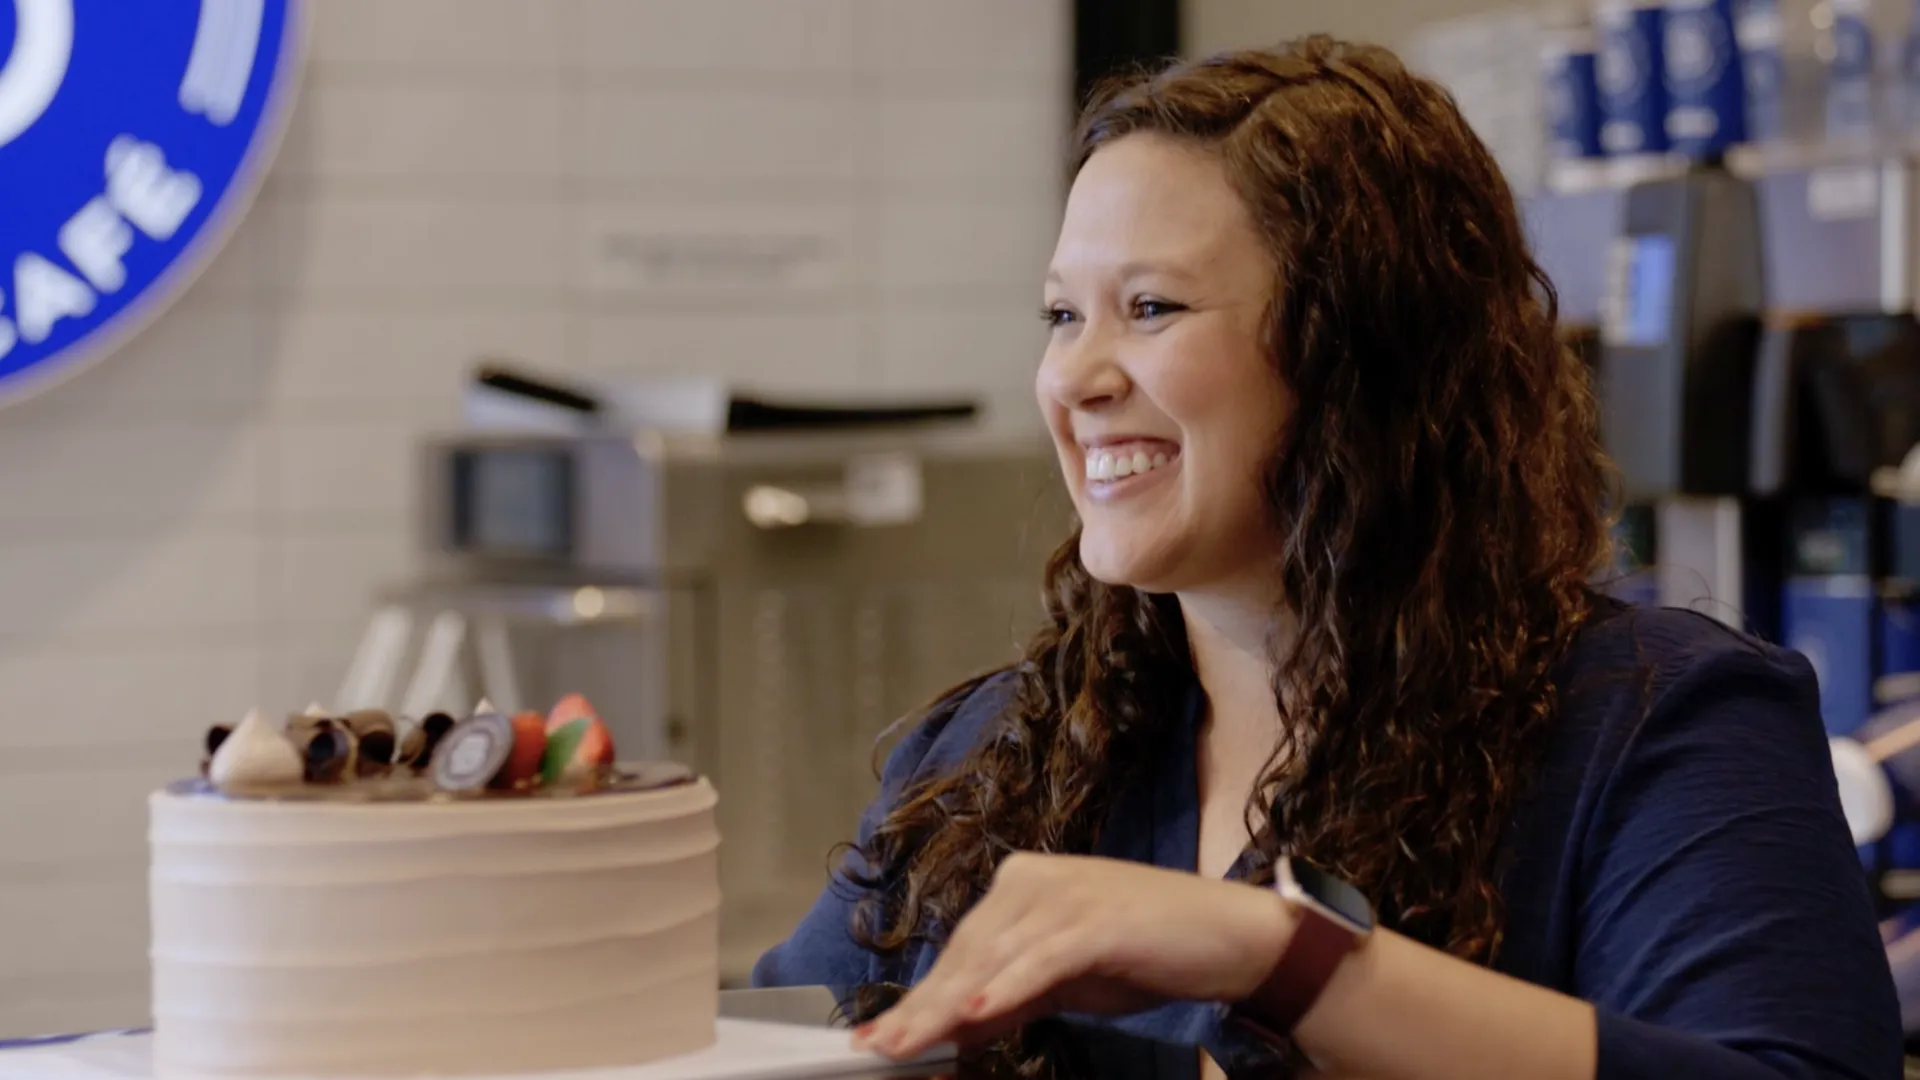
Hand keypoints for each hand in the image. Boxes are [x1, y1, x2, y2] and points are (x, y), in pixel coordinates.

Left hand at [851, 852, 1296, 1059]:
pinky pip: (1040, 962)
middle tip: (877, 1048)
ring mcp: (1065, 897)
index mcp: (1022, 886)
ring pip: (990, 961)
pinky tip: (974, 1014)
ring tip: (908, 1042)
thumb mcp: (1064, 980)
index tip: (881, 1035)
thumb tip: (954, 1026)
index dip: (920, 996)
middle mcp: (1033, 881)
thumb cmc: (1146, 954)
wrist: (1228, 936)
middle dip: (920, 1008)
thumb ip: (1010, 996)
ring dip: (946, 1008)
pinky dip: (1006, 989)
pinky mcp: (1095, 921)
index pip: (959, 950)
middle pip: (964, 955)